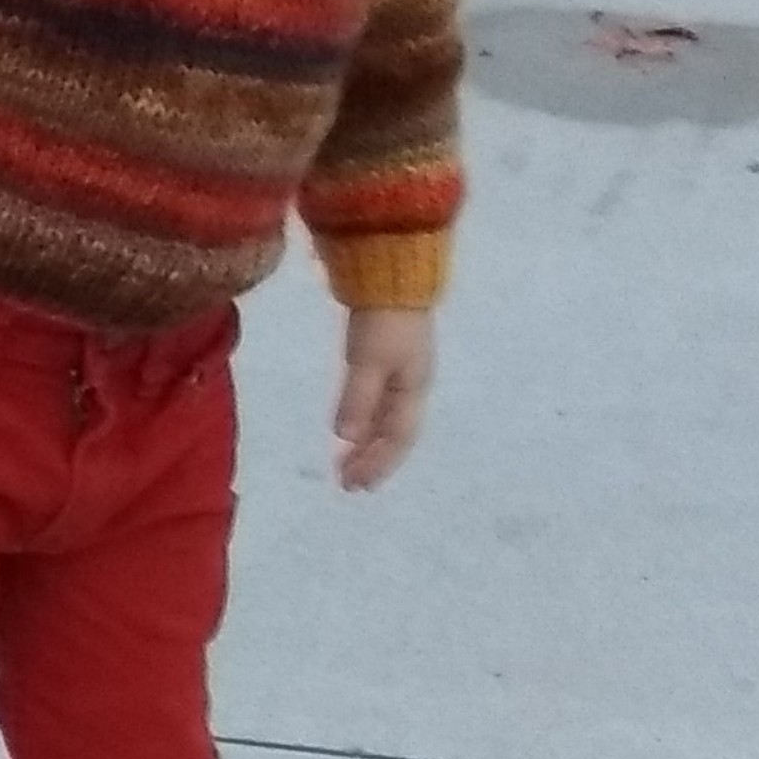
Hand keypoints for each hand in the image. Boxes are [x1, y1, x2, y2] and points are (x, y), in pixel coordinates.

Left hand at [335, 308, 434, 490]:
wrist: (393, 274)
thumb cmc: (383, 320)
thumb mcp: (368, 360)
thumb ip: (357, 399)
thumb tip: (345, 438)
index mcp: (413, 389)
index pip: (398, 438)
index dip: (378, 464)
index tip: (354, 485)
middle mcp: (412, 386)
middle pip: (394, 433)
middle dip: (373, 460)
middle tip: (348, 484)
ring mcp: (402, 371)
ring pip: (386, 420)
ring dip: (367, 444)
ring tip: (346, 464)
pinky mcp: (389, 358)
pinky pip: (379, 402)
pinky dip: (365, 421)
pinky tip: (350, 428)